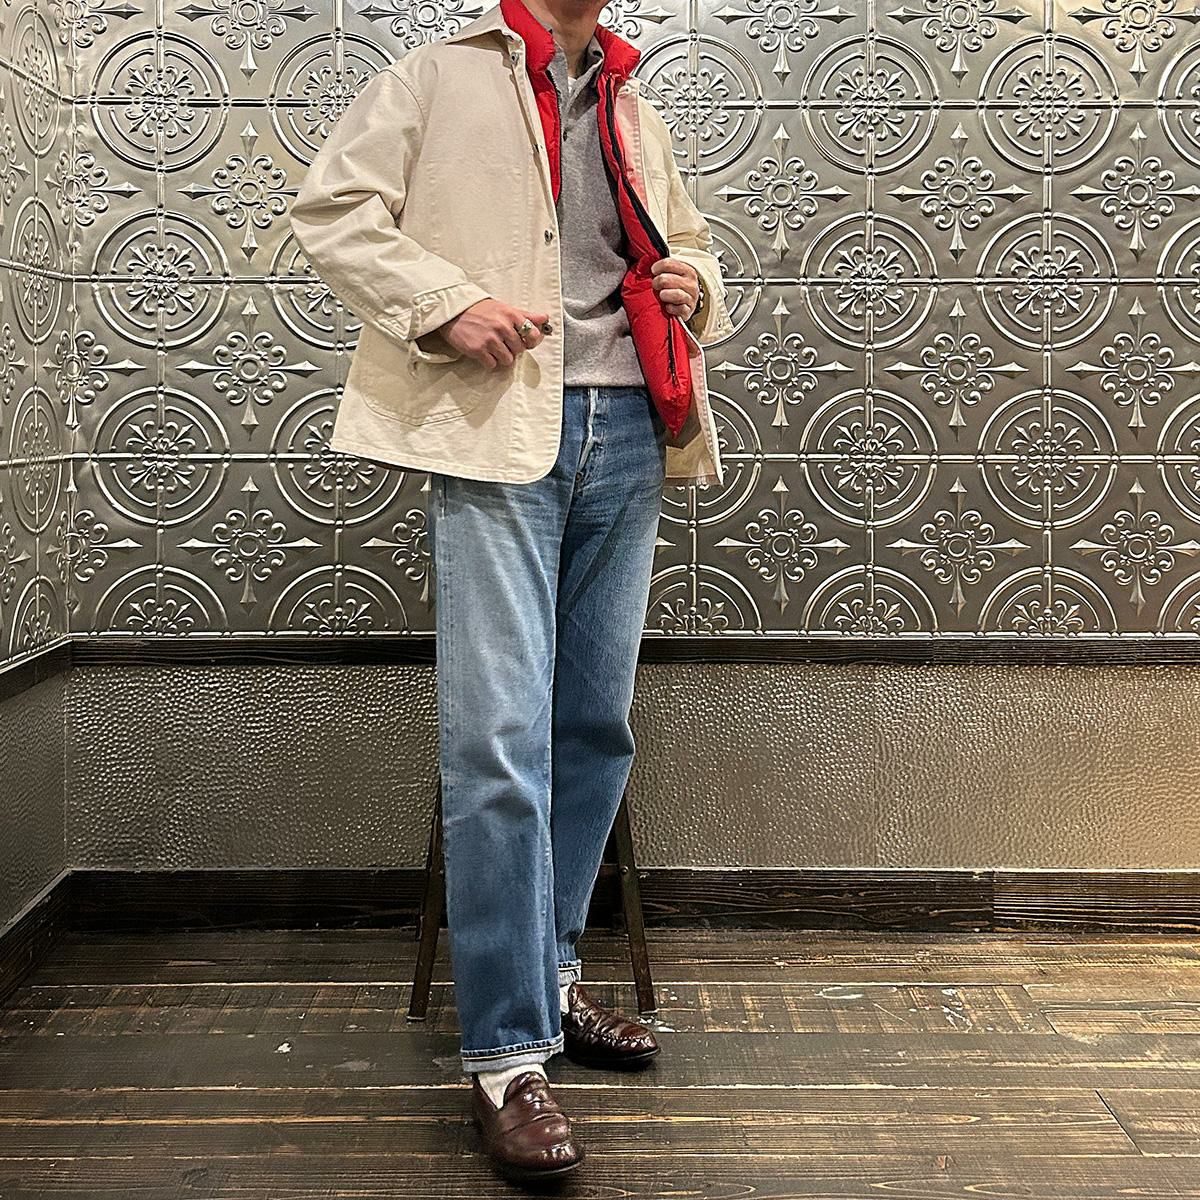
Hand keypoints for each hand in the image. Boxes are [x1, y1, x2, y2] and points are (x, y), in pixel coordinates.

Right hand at [432, 299, 549, 369]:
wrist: (453, 311)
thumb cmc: (480, 309)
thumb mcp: (504, 308)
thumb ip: (525, 315)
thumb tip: (545, 318)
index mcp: (511, 315)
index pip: (532, 334)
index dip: (530, 340)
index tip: (524, 341)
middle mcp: (502, 327)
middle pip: (520, 349)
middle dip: (513, 349)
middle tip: (502, 342)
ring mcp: (490, 339)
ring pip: (508, 360)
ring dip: (502, 357)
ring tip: (493, 347)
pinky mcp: (479, 350)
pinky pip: (493, 364)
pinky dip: (490, 361)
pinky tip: (484, 352)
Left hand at [650, 257, 699, 320]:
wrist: (685, 306)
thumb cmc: (675, 289)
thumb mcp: (672, 275)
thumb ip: (663, 269)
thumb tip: (644, 264)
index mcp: (687, 271)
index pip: (668, 264)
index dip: (656, 267)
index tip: (653, 272)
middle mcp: (691, 283)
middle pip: (666, 280)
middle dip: (657, 283)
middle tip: (655, 286)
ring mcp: (691, 298)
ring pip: (675, 294)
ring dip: (664, 295)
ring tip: (662, 296)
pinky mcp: (688, 311)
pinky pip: (678, 309)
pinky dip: (670, 308)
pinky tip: (667, 307)